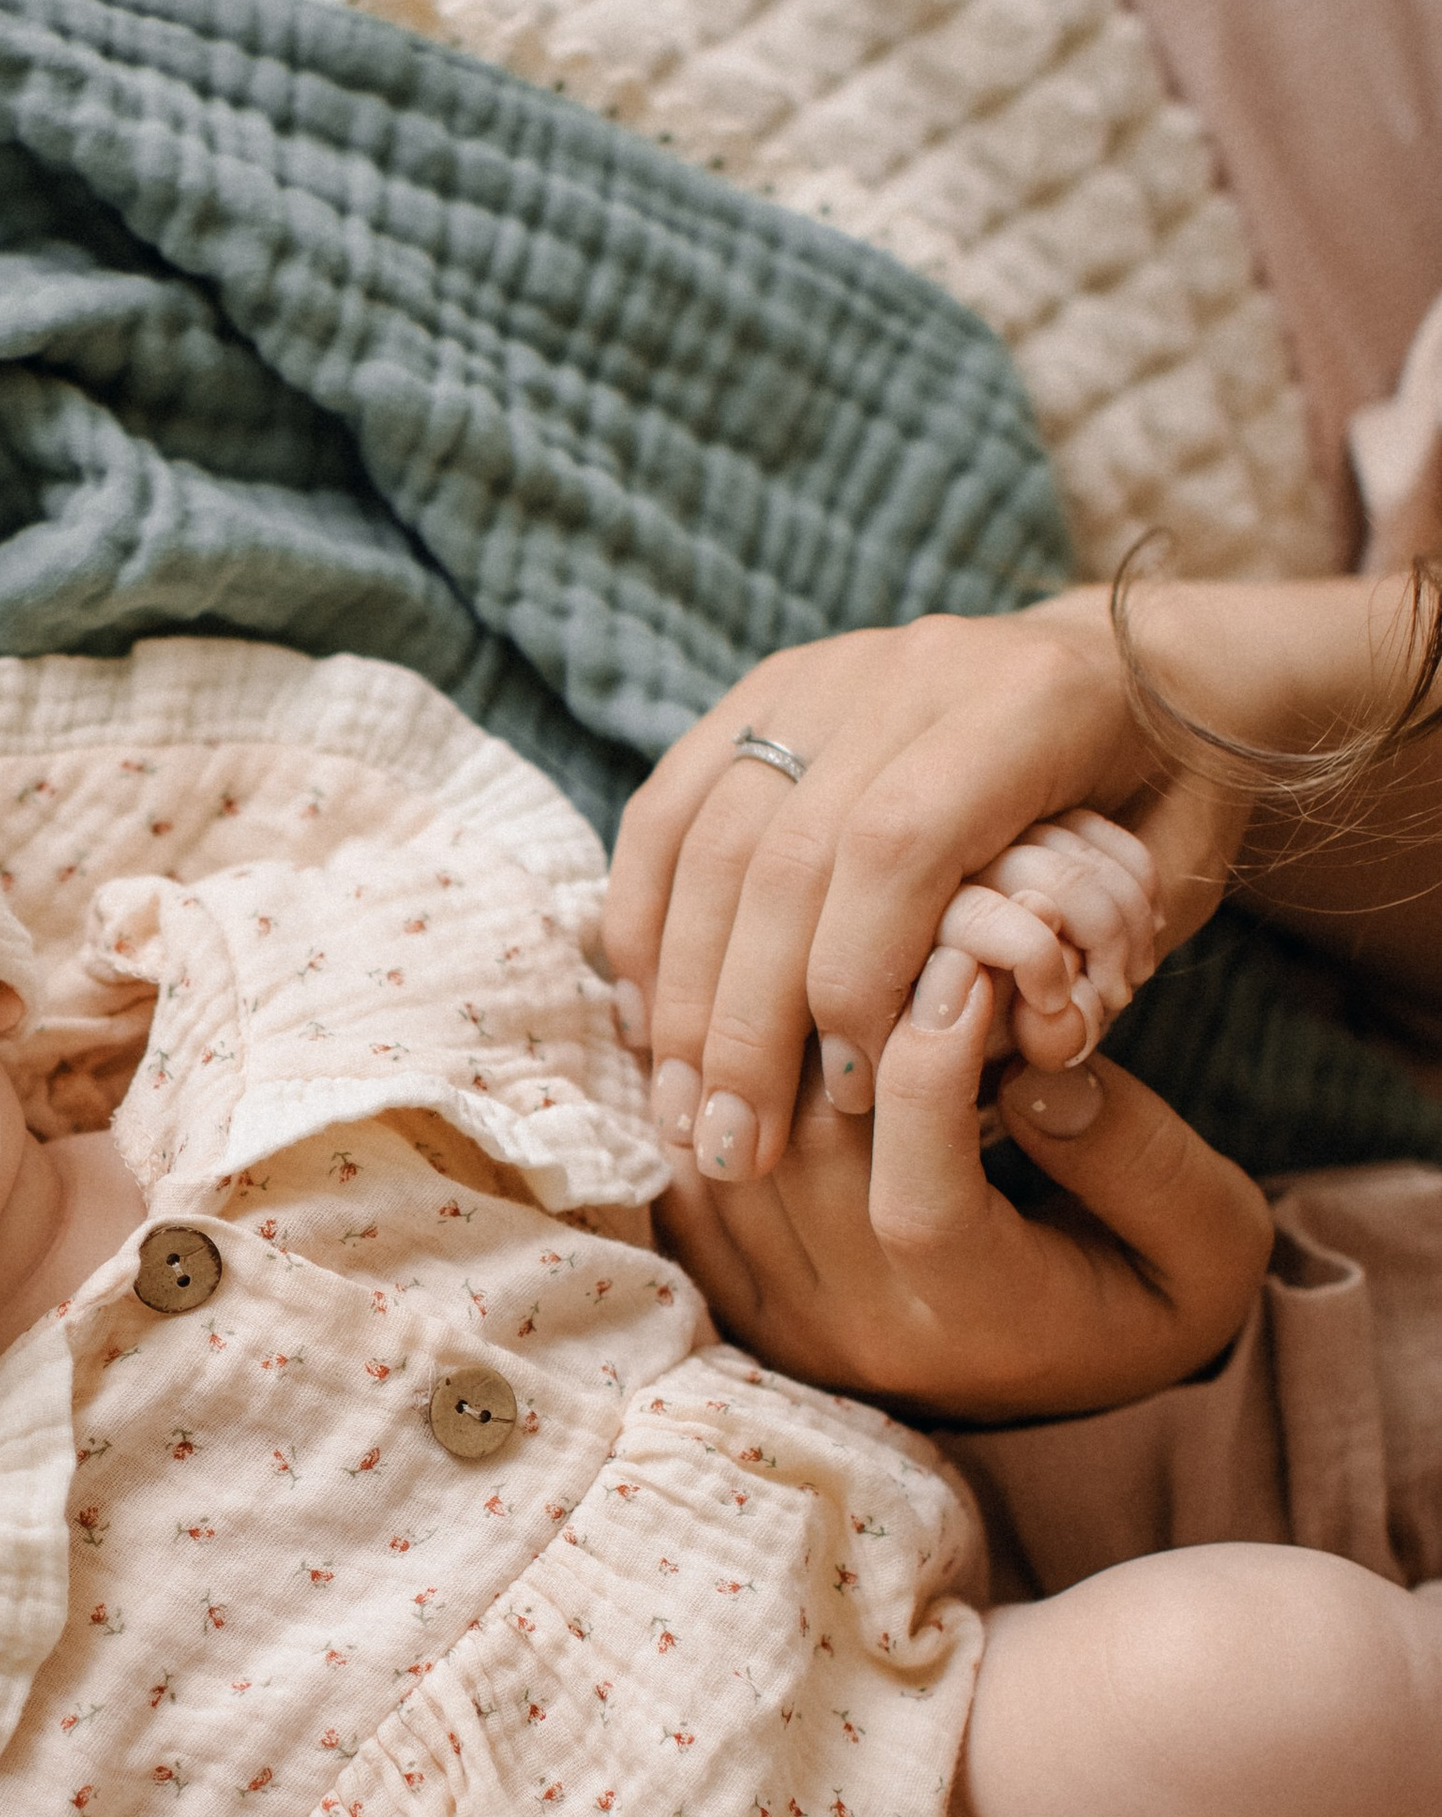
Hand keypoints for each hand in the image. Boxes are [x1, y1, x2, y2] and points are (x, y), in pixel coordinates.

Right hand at [604, 600, 1250, 1179]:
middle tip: (734, 1150)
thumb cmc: (1166, 803)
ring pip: (706, 838)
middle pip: (781, 851)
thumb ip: (1081, 966)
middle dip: (743, 1020)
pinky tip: (647, 1026)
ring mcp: (823, 672)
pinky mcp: (762, 696)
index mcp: (1029, 700)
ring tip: (681, 1115)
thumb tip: (953, 1071)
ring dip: (677, 994)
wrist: (1142, 673)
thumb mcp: (1172, 883)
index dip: (853, 979)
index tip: (847, 1099)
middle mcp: (910, 666)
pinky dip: (642, 926)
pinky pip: (666, 814)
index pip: (897, 843)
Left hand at [656, 945, 1274, 1421]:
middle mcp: (862, 1335)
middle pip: (809, 1164)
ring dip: (775, 1044)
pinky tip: (767, 1012)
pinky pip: (692, 1184)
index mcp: (983, 1327)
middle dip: (847, 1024)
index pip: (920, 1205)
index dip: (933, 1070)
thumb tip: (1036, 1075)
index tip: (970, 962)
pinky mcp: (741, 1296)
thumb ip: (1140, 1161)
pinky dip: (722, 1089)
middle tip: (893, 921)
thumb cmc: (1159, 1296)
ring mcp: (785, 1322)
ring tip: (832, 953)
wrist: (1077, 1393)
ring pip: (732, 1164)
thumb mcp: (1211, 1237)